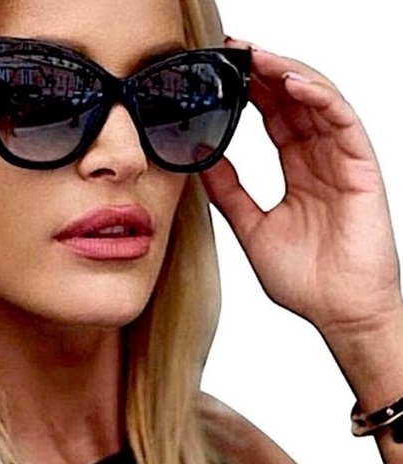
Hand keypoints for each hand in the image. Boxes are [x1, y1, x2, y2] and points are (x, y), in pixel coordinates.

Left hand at [201, 38, 401, 335]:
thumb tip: (201, 161)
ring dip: (287, 76)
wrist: (337, 311)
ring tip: (256, 58)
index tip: (222, 75)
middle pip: (293, 103)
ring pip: (317, 103)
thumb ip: (230, 192)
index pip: (274, 120)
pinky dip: (319, 98)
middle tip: (234, 51)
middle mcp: (319, 161)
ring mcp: (341, 162)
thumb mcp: (252, 227)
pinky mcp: (361, 168)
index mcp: (297, 172)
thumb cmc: (304, 278)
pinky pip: (341, 122)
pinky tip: (292, 84)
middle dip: (264, 74)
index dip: (250, 94)